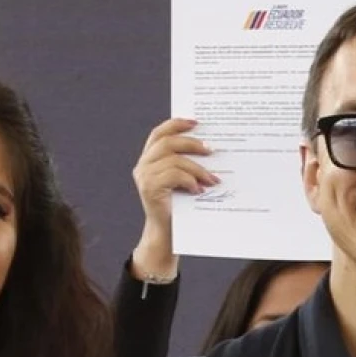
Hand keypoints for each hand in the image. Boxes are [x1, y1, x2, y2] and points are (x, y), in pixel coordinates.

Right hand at [129, 118, 218, 282]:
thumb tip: (211, 145)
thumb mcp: (184, 179)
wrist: (168, 234)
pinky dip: (190, 180)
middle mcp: (143, 165)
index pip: (159, 133)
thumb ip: (188, 162)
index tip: (196, 122)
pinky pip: (173, 175)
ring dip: (197, 168)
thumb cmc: (181, 204)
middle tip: (212, 150)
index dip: (176, 124)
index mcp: (150, 158)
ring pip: (173, 159)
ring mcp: (144, 177)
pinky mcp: (149, 189)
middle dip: (192, 143)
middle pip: (167, 142)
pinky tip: (199, 190)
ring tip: (212, 179)